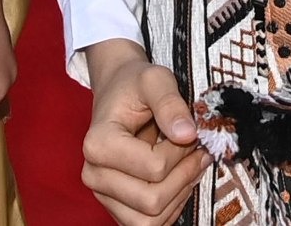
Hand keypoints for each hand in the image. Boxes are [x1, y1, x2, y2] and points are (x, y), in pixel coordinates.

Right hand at [80, 40, 205, 225]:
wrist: (119, 92)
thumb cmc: (135, 86)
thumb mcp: (155, 79)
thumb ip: (170, 102)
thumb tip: (188, 135)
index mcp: (97, 143)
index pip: (154, 168)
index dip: (181, 153)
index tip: (188, 133)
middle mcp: (94, 174)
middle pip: (152, 202)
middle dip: (183, 177)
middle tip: (196, 152)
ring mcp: (104, 195)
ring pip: (151, 221)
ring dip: (179, 196)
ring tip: (188, 167)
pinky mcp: (117, 207)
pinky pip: (149, 225)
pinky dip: (171, 207)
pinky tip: (178, 180)